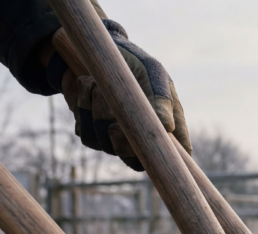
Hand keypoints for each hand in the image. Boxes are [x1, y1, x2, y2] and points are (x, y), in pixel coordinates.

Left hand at [46, 20, 190, 170]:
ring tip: (97, 83)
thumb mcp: (152, 71)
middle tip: (114, 104)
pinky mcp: (93, 133)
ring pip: (106, 144)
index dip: (164, 159)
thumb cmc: (131, 60)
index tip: (146, 144)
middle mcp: (144, 136)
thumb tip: (168, 128)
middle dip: (120, 131)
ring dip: (97, 109)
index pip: (174, 156)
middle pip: (135, 158)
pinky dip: (83, 107)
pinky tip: (87, 87)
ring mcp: (117, 138)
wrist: (93, 51)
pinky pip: (86, 135)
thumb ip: (161, 98)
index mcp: (167, 124)